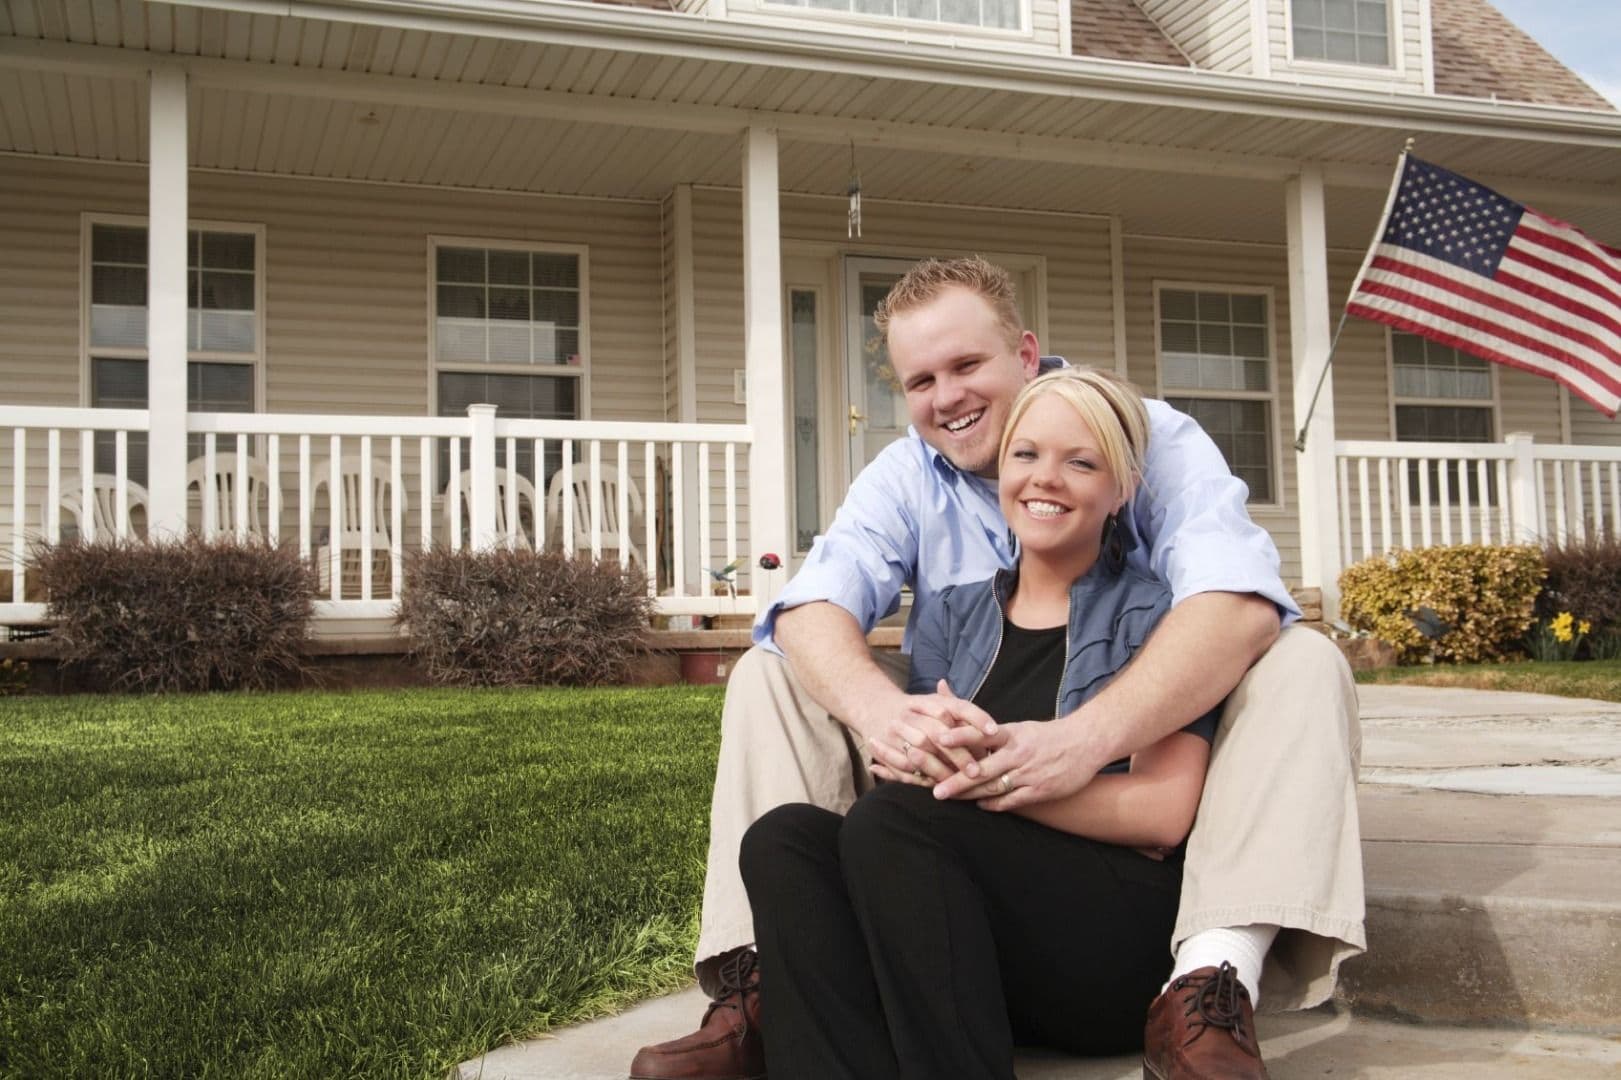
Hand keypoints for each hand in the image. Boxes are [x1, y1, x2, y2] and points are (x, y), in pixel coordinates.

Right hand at [862, 680, 994, 787]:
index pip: (956, 706)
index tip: (994, 731)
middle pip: (938, 733)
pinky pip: (903, 766)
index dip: (976, 717)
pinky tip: (936, 786)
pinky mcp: (884, 747)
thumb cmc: (916, 710)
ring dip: (940, 770)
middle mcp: (911, 713)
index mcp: (927, 700)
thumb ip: (963, 716)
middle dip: (958, 754)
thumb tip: (994, 731)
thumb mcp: (937, 705)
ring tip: (957, 783)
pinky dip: (919, 777)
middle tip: (976, 771)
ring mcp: (895, 730)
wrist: (872, 705)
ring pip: (920, 753)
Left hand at [932, 716, 1106, 810]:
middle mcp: (1017, 754)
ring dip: (970, 795)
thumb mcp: (1020, 727)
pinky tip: (980, 805)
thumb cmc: (1047, 735)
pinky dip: (994, 804)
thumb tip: (964, 718)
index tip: (939, 739)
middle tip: (935, 789)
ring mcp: (1028, 774)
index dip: (960, 737)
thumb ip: (991, 730)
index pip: (982, 735)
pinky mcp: (1039, 790)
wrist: (1085, 742)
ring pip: (993, 787)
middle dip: (957, 780)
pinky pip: (1012, 800)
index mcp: (1012, 735)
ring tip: (950, 798)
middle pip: (982, 769)